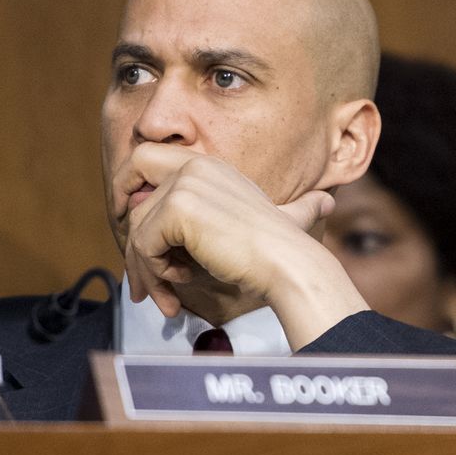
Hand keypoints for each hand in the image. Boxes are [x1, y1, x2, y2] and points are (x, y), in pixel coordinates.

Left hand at [123, 144, 367, 343]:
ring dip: (147, 269)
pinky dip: (156, 270)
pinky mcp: (178, 208)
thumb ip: (270, 209)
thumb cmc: (281, 249)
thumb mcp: (270, 217)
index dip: (128, 188)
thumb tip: (327, 201)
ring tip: (168, 294)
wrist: (286, 262)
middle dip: (129, 239)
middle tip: (137, 279)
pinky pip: (143, 244)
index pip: (145, 160)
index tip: (128, 220)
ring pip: (137, 229)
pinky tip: (183, 280)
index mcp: (208, 165)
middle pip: (133, 196)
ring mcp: (185, 184)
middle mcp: (194, 166)